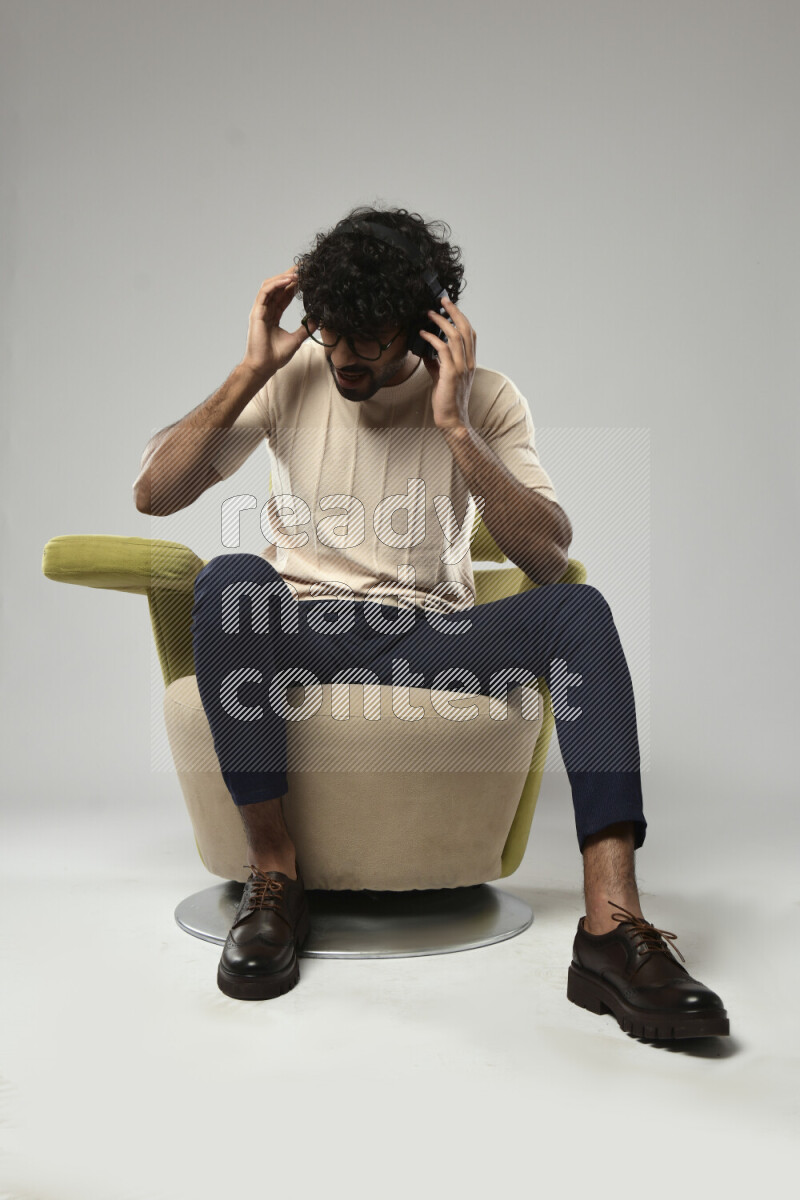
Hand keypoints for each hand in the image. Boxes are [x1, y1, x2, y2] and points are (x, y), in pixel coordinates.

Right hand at [241, 265, 310, 381]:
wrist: (264, 366)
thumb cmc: (275, 356)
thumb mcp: (296, 340)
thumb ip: (305, 328)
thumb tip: (317, 320)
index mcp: (273, 315)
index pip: (284, 295)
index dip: (294, 285)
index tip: (305, 277)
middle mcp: (266, 310)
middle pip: (277, 287)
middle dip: (289, 275)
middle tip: (303, 268)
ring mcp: (260, 310)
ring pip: (270, 286)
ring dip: (283, 277)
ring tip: (297, 273)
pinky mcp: (257, 312)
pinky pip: (266, 293)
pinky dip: (276, 284)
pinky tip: (288, 281)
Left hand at [419, 295, 475, 431]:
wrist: (452, 419)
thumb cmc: (447, 400)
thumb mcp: (442, 377)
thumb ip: (436, 363)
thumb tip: (426, 351)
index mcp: (470, 362)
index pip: (470, 334)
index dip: (461, 317)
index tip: (449, 307)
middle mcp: (469, 363)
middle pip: (465, 329)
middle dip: (454, 312)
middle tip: (441, 301)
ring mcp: (461, 368)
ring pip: (455, 336)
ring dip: (441, 322)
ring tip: (429, 314)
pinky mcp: (450, 375)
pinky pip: (442, 351)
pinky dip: (432, 339)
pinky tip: (422, 335)